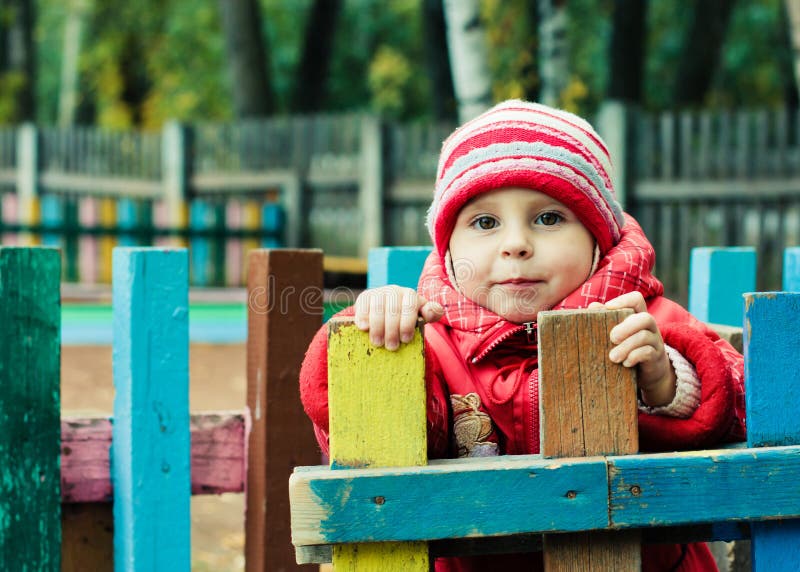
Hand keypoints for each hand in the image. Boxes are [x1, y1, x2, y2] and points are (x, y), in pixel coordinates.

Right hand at [354, 286, 443, 350]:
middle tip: (391, 347)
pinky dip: (362, 316)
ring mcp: (379, 293)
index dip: (407, 324)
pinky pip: (363, 304)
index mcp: (410, 295)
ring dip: (377, 327)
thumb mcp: (422, 315)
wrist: (388, 312)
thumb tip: (430, 312)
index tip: (406, 339)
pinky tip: (363, 328)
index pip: (410, 307)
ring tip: (378, 343)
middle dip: (392, 330)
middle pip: (393, 310)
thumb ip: (432, 313)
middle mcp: (394, 291)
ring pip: (377, 308)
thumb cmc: (408, 317)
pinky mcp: (365, 297)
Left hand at [588, 292, 676, 406]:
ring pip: (645, 337)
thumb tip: (593, 306)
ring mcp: (655, 341)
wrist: (647, 372)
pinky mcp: (656, 356)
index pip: (636, 300)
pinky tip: (624, 363)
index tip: (608, 308)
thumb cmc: (626, 348)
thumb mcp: (617, 334)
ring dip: (626, 346)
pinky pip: (648, 352)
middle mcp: (650, 326)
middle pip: (645, 318)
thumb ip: (606, 320)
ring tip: (612, 357)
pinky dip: (634, 357)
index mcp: (637, 316)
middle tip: (612, 338)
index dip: (624, 300)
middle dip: (627, 327)